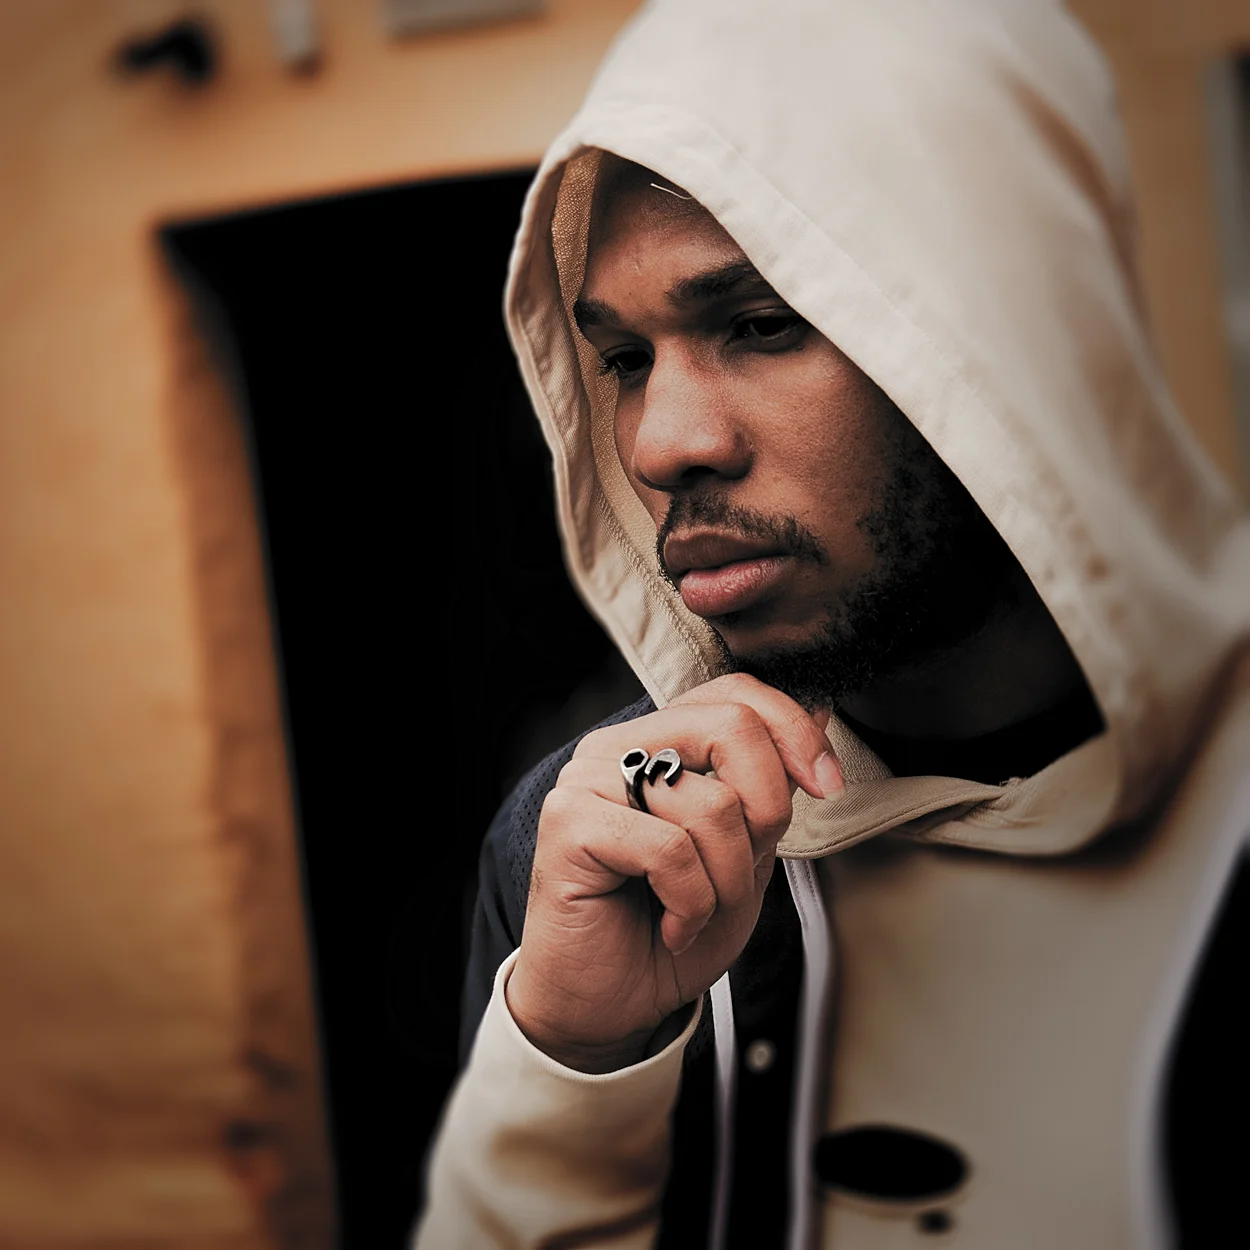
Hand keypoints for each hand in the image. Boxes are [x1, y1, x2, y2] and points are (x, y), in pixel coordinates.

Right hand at [506, 674, 841, 1072]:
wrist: (606, 1005)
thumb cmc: (668, 929)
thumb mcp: (744, 853)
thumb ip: (770, 785)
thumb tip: (820, 709)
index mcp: (656, 742)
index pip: (734, 692)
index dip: (793, 729)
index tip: (826, 785)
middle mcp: (617, 747)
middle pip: (729, 727)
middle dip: (767, 809)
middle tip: (750, 866)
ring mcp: (586, 780)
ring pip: (710, 803)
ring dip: (728, 878)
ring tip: (698, 910)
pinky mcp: (568, 824)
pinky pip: (670, 850)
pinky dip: (691, 902)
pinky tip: (672, 925)